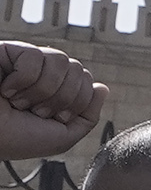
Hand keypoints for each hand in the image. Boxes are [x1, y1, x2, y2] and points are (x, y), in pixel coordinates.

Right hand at [0, 41, 103, 165]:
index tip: (50, 118)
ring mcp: (26, 61)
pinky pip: (35, 55)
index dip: (75, 103)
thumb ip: (87, 116)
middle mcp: (44, 73)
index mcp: (57, 90)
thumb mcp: (61, 136)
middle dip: (61, 98)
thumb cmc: (14, 138)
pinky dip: (22, 79)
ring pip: (61, 60)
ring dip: (43, 90)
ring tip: (19, 102)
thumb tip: (101, 87)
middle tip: (34, 112)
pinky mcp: (8, 51)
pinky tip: (5, 89)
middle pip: (78, 70)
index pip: (87, 82)